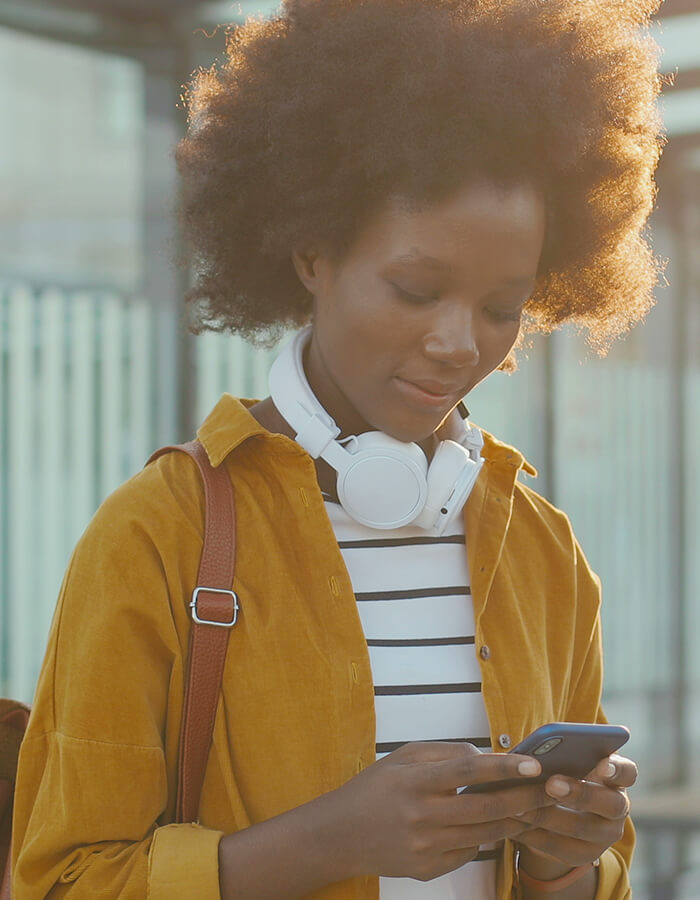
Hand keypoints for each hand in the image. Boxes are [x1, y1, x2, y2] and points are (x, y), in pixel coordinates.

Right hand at [329, 741, 554, 881]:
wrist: (339, 836)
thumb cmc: (374, 788)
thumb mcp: (401, 758)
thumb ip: (443, 753)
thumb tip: (484, 756)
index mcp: (413, 782)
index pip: (466, 772)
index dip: (502, 767)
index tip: (533, 763)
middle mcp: (420, 817)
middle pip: (484, 808)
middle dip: (524, 798)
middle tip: (552, 788)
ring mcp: (424, 848)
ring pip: (483, 833)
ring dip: (514, 819)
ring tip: (537, 806)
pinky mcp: (427, 870)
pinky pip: (467, 852)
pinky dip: (484, 837)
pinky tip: (496, 824)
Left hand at [513, 753, 635, 875]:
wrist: (561, 810)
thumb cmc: (562, 771)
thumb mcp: (567, 761)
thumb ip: (562, 755)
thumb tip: (536, 751)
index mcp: (616, 778)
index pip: (627, 772)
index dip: (617, 769)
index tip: (603, 763)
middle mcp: (618, 808)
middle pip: (609, 804)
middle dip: (579, 793)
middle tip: (551, 783)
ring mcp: (604, 835)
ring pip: (580, 828)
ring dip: (547, 815)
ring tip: (519, 803)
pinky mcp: (583, 855)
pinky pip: (559, 848)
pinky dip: (533, 834)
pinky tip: (512, 822)